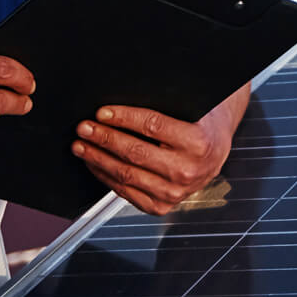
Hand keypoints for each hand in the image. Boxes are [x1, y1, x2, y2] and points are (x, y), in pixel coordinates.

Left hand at [71, 86, 247, 214]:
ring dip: (98, 159)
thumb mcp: (189, 105)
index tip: (101, 112)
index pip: (152, 126)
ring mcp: (175, 192)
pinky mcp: (163, 205)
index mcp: (197, 141)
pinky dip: (106, 177)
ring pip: (127, 175)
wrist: (215, 149)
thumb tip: (122, 91)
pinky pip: (127, 193)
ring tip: (81, 145)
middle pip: (135, 153)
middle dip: (104, 138)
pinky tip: (94, 164)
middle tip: (83, 127)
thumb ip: (162, 102)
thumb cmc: (199, 122)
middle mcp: (187, 170)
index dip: (123, 118)